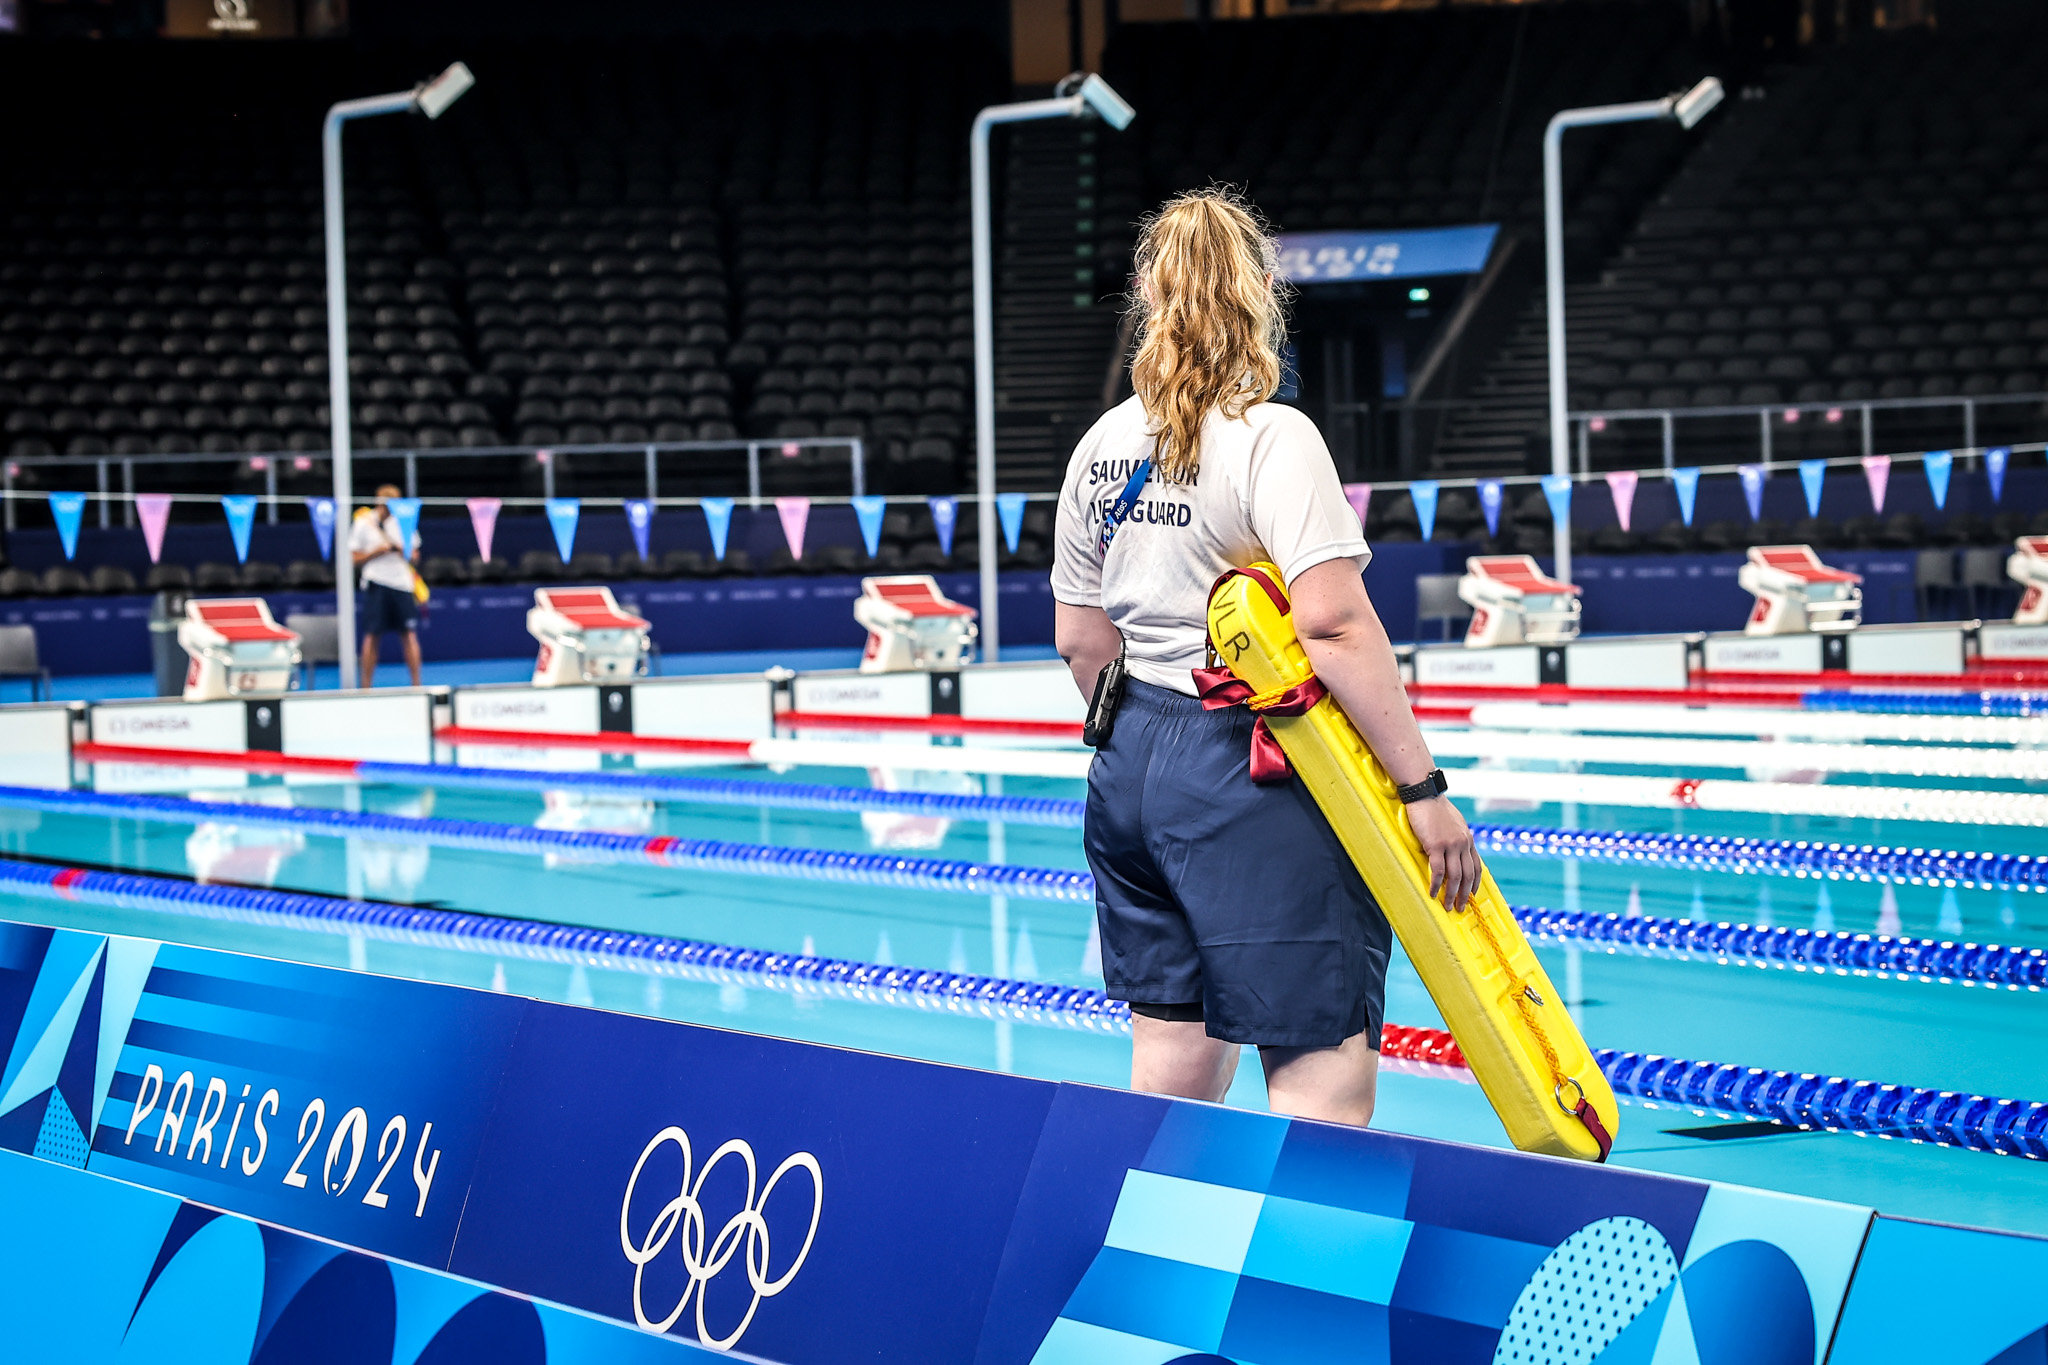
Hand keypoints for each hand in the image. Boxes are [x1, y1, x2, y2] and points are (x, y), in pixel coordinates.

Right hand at [1406, 794, 1481, 911]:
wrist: (1424, 793)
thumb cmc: (1434, 806)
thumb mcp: (1453, 822)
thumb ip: (1456, 836)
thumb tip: (1454, 850)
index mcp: (1468, 838)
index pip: (1476, 866)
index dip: (1475, 883)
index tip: (1472, 895)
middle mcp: (1463, 843)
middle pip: (1468, 875)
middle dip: (1464, 894)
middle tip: (1460, 908)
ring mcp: (1451, 844)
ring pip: (1455, 876)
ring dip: (1451, 894)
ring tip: (1447, 906)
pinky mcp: (1436, 845)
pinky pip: (1437, 870)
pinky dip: (1435, 884)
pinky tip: (1432, 893)